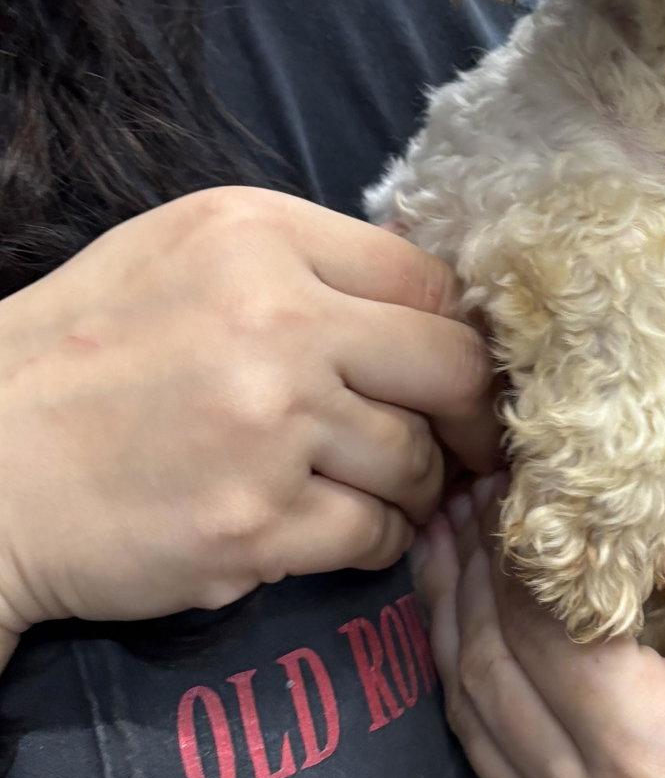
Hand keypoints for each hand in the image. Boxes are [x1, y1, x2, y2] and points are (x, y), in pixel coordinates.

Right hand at [0, 186, 499, 651]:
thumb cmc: (79, 352)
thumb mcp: (184, 252)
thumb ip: (303, 261)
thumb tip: (421, 299)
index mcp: (261, 238)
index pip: (426, 277)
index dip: (455, 329)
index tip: (455, 367)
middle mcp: (278, 319)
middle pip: (451, 367)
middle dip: (471, 412)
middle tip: (468, 439)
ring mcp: (270, 426)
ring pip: (415, 460)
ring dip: (415, 483)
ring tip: (383, 487)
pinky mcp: (255, 523)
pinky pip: (372, 533)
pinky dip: (375, 539)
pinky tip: (342, 529)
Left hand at [414, 477, 664, 777]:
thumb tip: (614, 495)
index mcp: (656, 755)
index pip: (544, 628)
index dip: (521, 545)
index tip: (519, 475)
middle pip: (494, 668)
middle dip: (476, 568)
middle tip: (480, 488)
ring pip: (472, 711)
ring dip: (457, 611)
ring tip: (460, 529)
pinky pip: (487, 750)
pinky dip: (472, 667)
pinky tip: (468, 603)